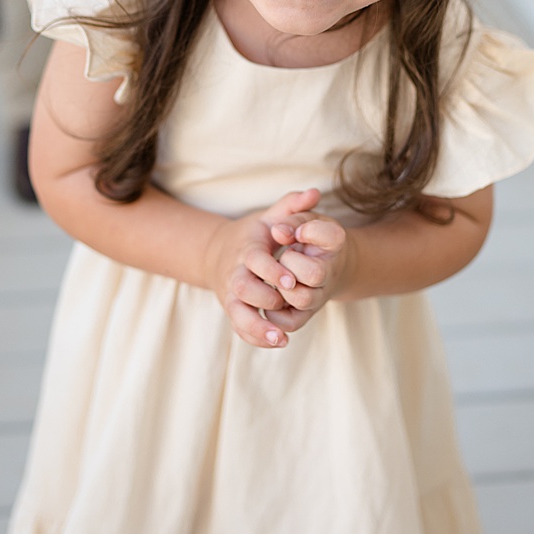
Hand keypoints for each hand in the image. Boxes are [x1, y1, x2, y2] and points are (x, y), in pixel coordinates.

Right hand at [207, 189, 340, 348]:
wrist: (218, 253)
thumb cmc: (252, 235)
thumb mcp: (269, 216)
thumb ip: (291, 205)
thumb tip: (315, 192)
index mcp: (245, 250)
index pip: (253, 260)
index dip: (270, 271)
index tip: (291, 281)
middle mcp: (234, 273)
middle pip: (241, 288)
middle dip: (263, 297)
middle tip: (285, 302)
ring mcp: (230, 294)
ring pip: (237, 313)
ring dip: (257, 327)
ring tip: (281, 338)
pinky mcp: (232, 310)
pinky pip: (239, 328)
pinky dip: (255, 338)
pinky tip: (278, 341)